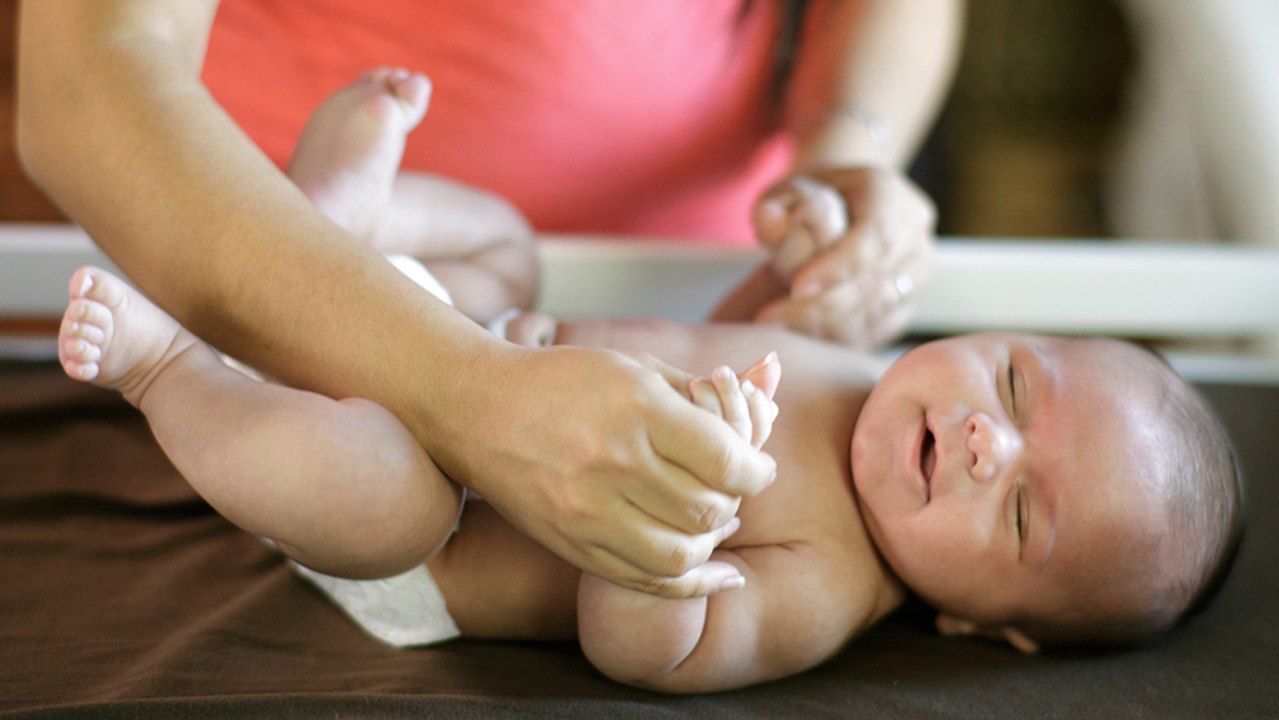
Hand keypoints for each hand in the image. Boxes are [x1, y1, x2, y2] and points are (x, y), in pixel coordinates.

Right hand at [458, 345, 777, 597]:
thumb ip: (700, 392)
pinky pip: (642, 580)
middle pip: (707, 510)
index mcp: (636, 408)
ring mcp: (586, 509)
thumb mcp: (634, 368)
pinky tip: (716, 573)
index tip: (757, 466)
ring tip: (712, 521)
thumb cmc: (564, 381)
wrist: (476, 408)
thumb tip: (766, 402)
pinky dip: (690, 583)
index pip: (725, 460)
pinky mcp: (570, 543)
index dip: (756, 470)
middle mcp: (612, 462)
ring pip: (679, 553)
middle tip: (734, 490)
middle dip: (736, 503)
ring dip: (711, 543)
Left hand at [751, 166, 934, 348]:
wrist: (840, 213)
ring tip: (778, 330)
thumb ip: (775, 206)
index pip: (875, 235)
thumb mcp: (785, 192)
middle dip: (822, 305)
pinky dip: (836, 339)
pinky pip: (877, 332)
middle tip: (771, 319)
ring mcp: (916, 274)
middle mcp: (913, 233)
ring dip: (825, 327)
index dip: (839, 267)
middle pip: (876, 279)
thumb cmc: (807, 200)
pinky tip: (799, 340)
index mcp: (888, 194)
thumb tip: (771, 220)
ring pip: (878, 312)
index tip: (796, 288)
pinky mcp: (908, 306)